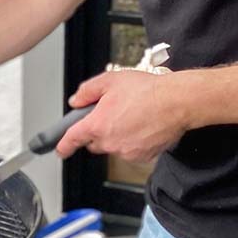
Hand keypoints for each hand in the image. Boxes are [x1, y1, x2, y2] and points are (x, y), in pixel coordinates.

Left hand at [55, 70, 199, 161]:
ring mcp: (126, 152)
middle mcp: (110, 142)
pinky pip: (131, 151)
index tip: (61, 149)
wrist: (176, 102)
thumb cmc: (147, 90)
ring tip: (133, 117)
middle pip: (95, 143)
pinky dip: (134, 142)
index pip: (73, 138)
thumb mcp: (110, 80)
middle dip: (98, 132)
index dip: (64, 145)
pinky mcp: (142, 157)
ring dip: (118, 136)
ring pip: (114, 147)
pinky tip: (143, 127)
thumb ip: (88, 91)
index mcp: (97, 124)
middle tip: (112, 115)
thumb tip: (76, 101)